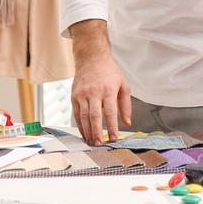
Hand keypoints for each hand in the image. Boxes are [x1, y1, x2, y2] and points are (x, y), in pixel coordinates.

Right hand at [69, 25, 130, 144]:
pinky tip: (84, 133)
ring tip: (92, 142)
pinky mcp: (74, 96)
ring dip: (87, 131)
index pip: (110, 112)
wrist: (91, 58)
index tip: (114, 138)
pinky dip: (80, 125)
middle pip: (95, 116)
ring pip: (83, 117)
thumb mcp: (123, 85)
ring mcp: (82, 94)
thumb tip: (127, 123)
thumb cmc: (109, 72)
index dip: (112, 127)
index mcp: (108, 90)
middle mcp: (94, 92)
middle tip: (100, 145)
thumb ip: (126, 105)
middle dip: (97, 132)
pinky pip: (76, 114)